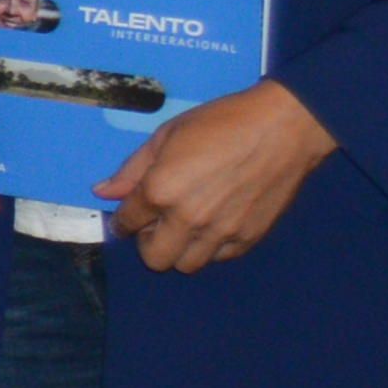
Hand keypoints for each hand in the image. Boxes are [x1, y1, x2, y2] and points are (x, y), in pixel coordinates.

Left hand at [112, 79, 336, 274]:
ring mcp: (221, 233)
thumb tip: (103, 191)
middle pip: (155, 259)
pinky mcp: (249, 238)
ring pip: (188, 264)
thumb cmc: (222, 122)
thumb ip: (132, 169)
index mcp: (160, 191)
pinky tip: (213, 224)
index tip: (129, 216)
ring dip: (180, 248)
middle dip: (148, 243)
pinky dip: (210, 247)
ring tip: (185, 225)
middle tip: (156, 223)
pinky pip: (219, 258)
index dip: (124, 220)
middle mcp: (188, 219)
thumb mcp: (167, 135)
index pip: (128, 223)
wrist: (283, 128)